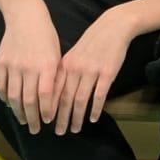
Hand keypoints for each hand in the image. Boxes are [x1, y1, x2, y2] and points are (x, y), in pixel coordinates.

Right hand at [0, 7, 62, 132]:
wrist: (25, 17)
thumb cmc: (46, 37)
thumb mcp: (57, 56)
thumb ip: (55, 77)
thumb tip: (54, 102)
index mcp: (46, 65)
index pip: (45, 95)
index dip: (46, 111)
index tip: (48, 120)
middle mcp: (28, 67)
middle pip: (28, 100)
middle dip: (32, 118)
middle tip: (35, 129)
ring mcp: (12, 65)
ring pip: (13, 96)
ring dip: (18, 112)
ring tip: (23, 120)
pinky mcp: (0, 63)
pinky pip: (1, 86)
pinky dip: (5, 98)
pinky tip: (10, 105)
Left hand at [55, 7, 135, 135]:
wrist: (113, 27)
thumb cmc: (93, 42)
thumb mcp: (74, 54)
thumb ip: (65, 72)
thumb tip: (56, 92)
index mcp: (65, 64)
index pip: (53, 90)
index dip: (49, 107)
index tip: (46, 121)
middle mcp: (75, 69)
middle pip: (65, 98)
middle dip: (60, 117)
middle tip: (59, 132)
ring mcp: (91, 71)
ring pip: (80, 100)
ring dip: (76, 117)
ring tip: (75, 129)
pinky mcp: (107, 73)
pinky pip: (99, 96)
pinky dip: (95, 109)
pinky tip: (93, 118)